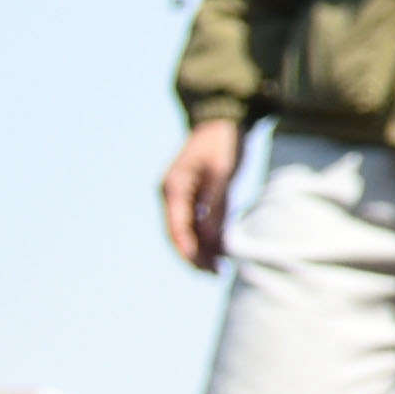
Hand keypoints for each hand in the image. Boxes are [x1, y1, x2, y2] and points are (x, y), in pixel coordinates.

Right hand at [161, 116, 249, 272]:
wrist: (223, 119)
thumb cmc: (223, 142)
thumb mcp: (223, 173)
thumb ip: (216, 205)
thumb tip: (210, 239)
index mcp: (173, 188)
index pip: (176, 229)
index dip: (189, 251)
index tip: (205, 268)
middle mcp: (171, 193)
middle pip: (179, 234)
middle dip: (194, 256)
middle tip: (215, 274)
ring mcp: (180, 194)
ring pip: (187, 229)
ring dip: (200, 248)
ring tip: (219, 268)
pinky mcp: (192, 194)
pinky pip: (195, 220)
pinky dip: (206, 235)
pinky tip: (220, 248)